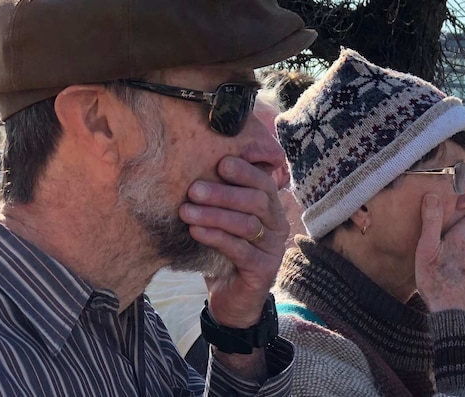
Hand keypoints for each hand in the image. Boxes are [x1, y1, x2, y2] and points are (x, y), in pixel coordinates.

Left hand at [180, 156, 289, 328]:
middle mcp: (277, 226)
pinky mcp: (263, 270)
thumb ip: (220, 200)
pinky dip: (217, 238)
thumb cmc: (223, 254)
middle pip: (257, 201)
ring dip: (215, 215)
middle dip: (224, 193)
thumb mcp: (223, 222)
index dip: (245, 171)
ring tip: (187, 211)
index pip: (264, 183)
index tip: (221, 163)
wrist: (230, 300)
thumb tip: (193, 168)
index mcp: (271, 209)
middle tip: (193, 189)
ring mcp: (273, 249)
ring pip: (247, 224)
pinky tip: (196, 232)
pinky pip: (240, 250)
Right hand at [415, 194, 464, 312]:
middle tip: (449, 228)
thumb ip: (431, 222)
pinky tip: (453, 264)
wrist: (453, 312)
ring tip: (450, 246)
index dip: (464, 213)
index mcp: (462, 238)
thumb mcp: (426, 249)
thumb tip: (432, 196)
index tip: (452, 213)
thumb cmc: (436, 281)